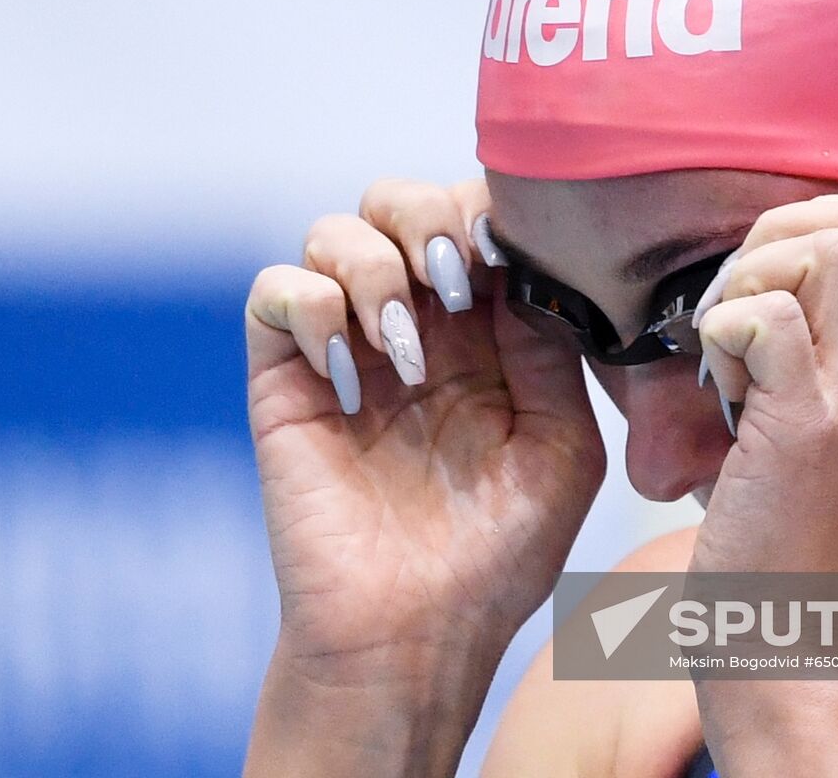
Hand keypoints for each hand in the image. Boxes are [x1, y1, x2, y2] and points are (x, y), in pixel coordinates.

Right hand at [246, 179, 605, 674]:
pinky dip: (313, 310)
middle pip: (396, 200)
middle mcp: (409, 326)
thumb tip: (527, 268)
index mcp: (481, 335)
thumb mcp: (562, 448)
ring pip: (333, 232)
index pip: (473, 222)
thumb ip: (553, 351)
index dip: (486, 211)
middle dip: (426, 217)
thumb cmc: (496, 557)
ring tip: (404, 355)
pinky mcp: (283, 379)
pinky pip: (276, 291)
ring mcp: (342, 349)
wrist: (411, 636)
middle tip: (453, 282)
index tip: (503, 253)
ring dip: (373, 269)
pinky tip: (351, 384)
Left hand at [691, 193, 837, 574]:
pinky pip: (766, 319)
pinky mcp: (809, 428)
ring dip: (751, 281)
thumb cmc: (791, 529)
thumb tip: (774, 268)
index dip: (827, 220)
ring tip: (732, 346)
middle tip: (740, 300)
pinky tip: (721, 380)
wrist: (788, 633)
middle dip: (780, 234)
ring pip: (825, 252)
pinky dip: (724, 329)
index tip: (774, 276)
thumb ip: (830, 349)